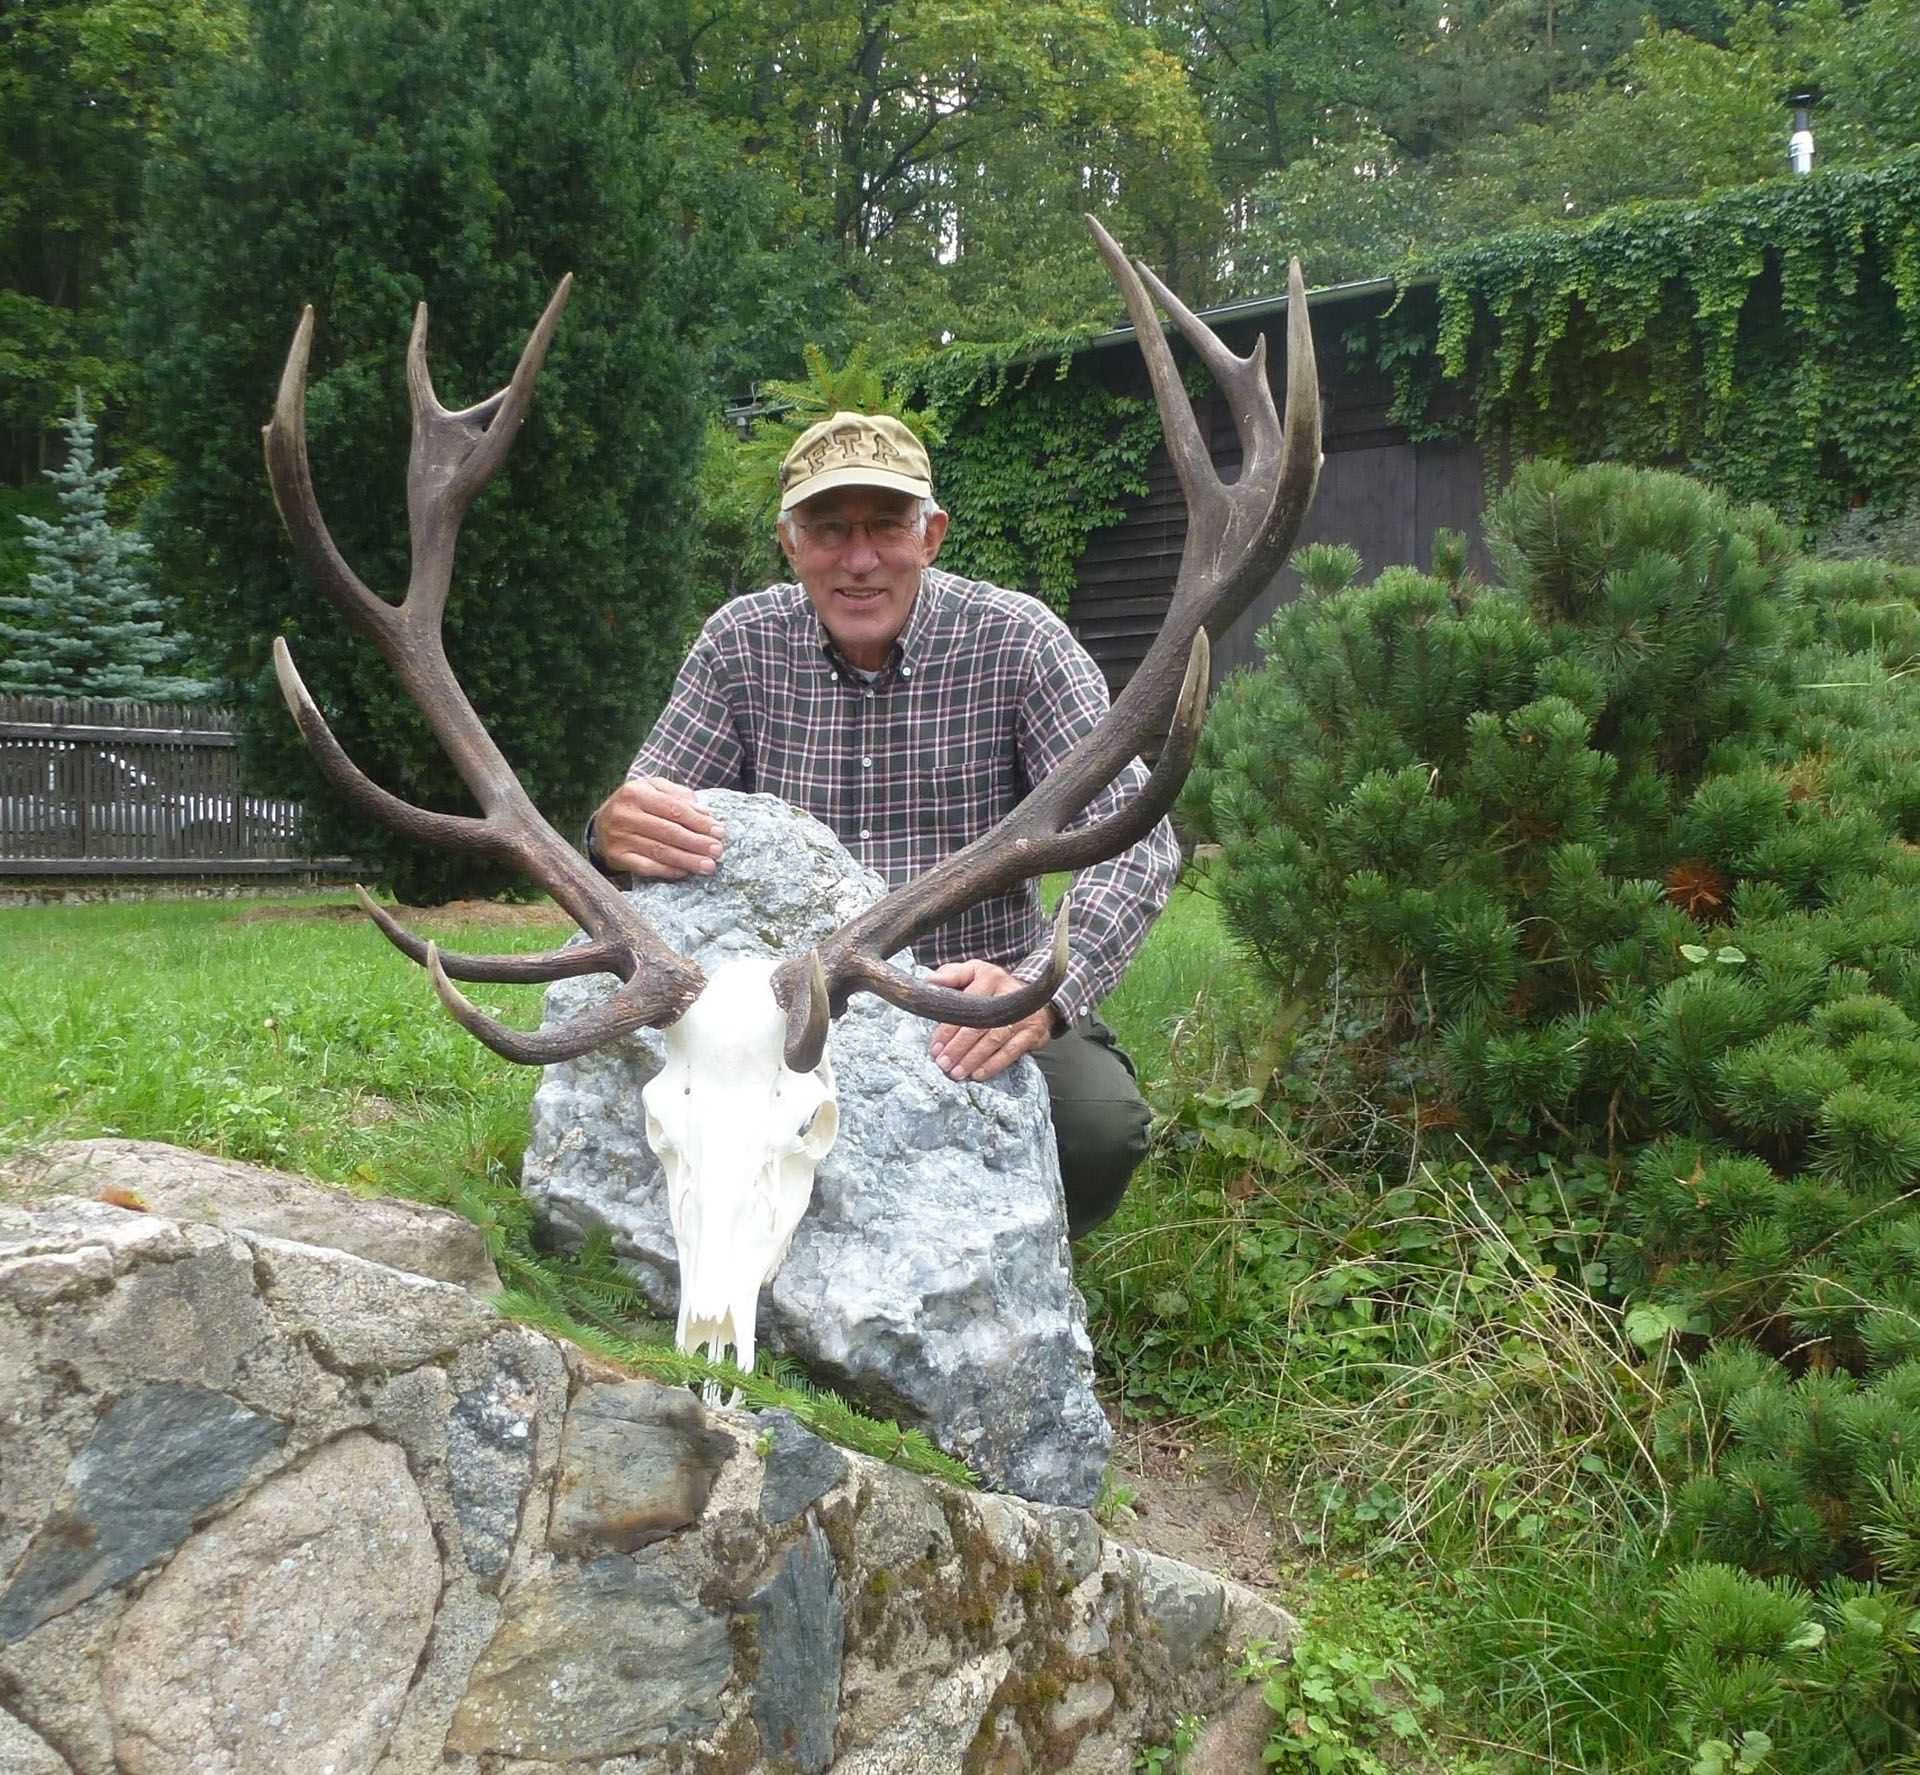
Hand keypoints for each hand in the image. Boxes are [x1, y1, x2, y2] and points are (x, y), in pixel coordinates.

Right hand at [592, 776, 724, 879]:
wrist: (601, 825)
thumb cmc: (636, 805)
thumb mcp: (654, 790)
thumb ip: (679, 796)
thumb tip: (704, 812)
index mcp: (636, 792)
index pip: (674, 809)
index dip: (699, 822)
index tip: (719, 832)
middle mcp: (624, 814)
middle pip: (668, 831)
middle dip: (697, 843)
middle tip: (717, 851)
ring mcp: (618, 837)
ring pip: (659, 851)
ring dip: (687, 860)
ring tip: (708, 866)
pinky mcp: (616, 856)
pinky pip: (646, 867)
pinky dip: (668, 870)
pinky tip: (685, 872)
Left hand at [927, 958, 1056, 1082]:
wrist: (1033, 997)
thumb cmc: (995, 987)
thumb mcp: (974, 972)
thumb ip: (952, 975)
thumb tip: (930, 982)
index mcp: (990, 977)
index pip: (966, 1005)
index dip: (949, 1028)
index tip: (936, 1046)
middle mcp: (1009, 994)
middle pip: (979, 1024)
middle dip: (958, 1047)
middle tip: (944, 1063)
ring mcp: (1024, 1014)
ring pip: (994, 1040)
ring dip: (973, 1059)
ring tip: (957, 1072)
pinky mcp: (1034, 1032)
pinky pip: (1012, 1052)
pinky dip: (994, 1064)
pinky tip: (979, 1073)